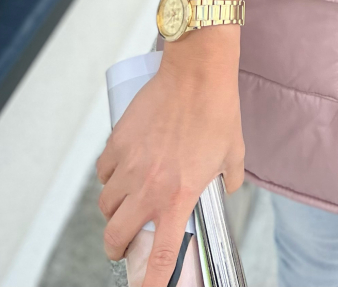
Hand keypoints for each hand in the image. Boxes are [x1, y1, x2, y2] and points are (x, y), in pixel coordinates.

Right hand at [96, 33, 243, 286]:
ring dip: (114, 210)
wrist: (196, 72)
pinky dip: (110, 178)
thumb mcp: (233, 153)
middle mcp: (149, 187)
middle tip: (124, 243)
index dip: (150, 282)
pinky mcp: (117, 143)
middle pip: (115, 236)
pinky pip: (103, 173)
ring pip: (106, 205)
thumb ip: (229, 180)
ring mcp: (129, 165)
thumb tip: (226, 190)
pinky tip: (123, 170)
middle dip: (117, 247)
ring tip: (128, 200)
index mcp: (179, 196)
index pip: (159, 254)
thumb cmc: (218, 109)